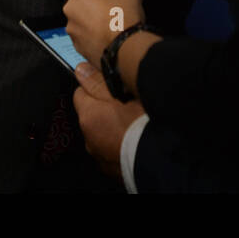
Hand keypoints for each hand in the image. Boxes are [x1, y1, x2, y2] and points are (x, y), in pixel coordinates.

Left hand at [63, 0, 145, 67]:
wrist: (124, 47)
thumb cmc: (124, 17)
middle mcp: (70, 8)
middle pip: (79, 3)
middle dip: (91, 7)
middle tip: (108, 11)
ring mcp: (71, 28)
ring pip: (80, 22)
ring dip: (90, 23)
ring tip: (109, 27)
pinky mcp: (76, 45)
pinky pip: (83, 38)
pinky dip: (92, 39)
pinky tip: (107, 40)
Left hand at [72, 62, 145, 179]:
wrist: (158, 161)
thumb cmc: (142, 125)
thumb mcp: (123, 95)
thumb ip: (99, 82)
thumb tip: (80, 69)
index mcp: (88, 116)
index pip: (80, 92)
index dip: (95, 86)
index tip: (111, 86)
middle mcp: (88, 137)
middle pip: (91, 114)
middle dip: (105, 107)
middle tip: (127, 103)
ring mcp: (99, 155)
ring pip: (101, 132)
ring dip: (112, 126)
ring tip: (133, 122)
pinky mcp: (110, 168)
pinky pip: (110, 149)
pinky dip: (118, 143)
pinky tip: (134, 139)